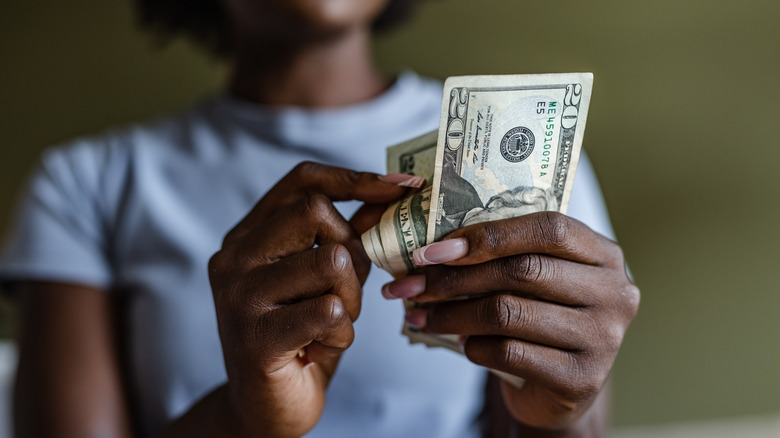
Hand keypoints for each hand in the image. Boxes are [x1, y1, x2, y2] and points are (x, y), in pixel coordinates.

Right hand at [207, 162, 408, 437]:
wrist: (266, 407)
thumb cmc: (301, 335)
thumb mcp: (323, 279)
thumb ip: (345, 238)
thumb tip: (388, 194)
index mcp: (248, 236)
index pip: (302, 180)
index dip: (355, 178)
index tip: (404, 186)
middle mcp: (234, 257)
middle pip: (316, 211)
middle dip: (352, 251)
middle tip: (345, 290)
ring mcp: (239, 296)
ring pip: (330, 262)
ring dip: (351, 299)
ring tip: (333, 323)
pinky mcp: (256, 336)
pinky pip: (330, 312)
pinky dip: (342, 333)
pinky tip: (321, 347)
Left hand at [383, 212, 638, 430]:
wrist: (561, 387)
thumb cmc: (541, 317)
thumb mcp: (535, 279)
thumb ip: (503, 256)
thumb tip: (430, 248)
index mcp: (604, 254)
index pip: (548, 228)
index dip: (487, 235)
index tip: (433, 250)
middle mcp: (614, 293)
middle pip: (523, 271)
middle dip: (455, 278)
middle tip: (409, 286)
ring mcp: (603, 338)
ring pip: (509, 313)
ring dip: (452, 314)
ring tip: (420, 317)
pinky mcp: (583, 379)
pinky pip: (511, 354)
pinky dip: (475, 347)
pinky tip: (461, 344)